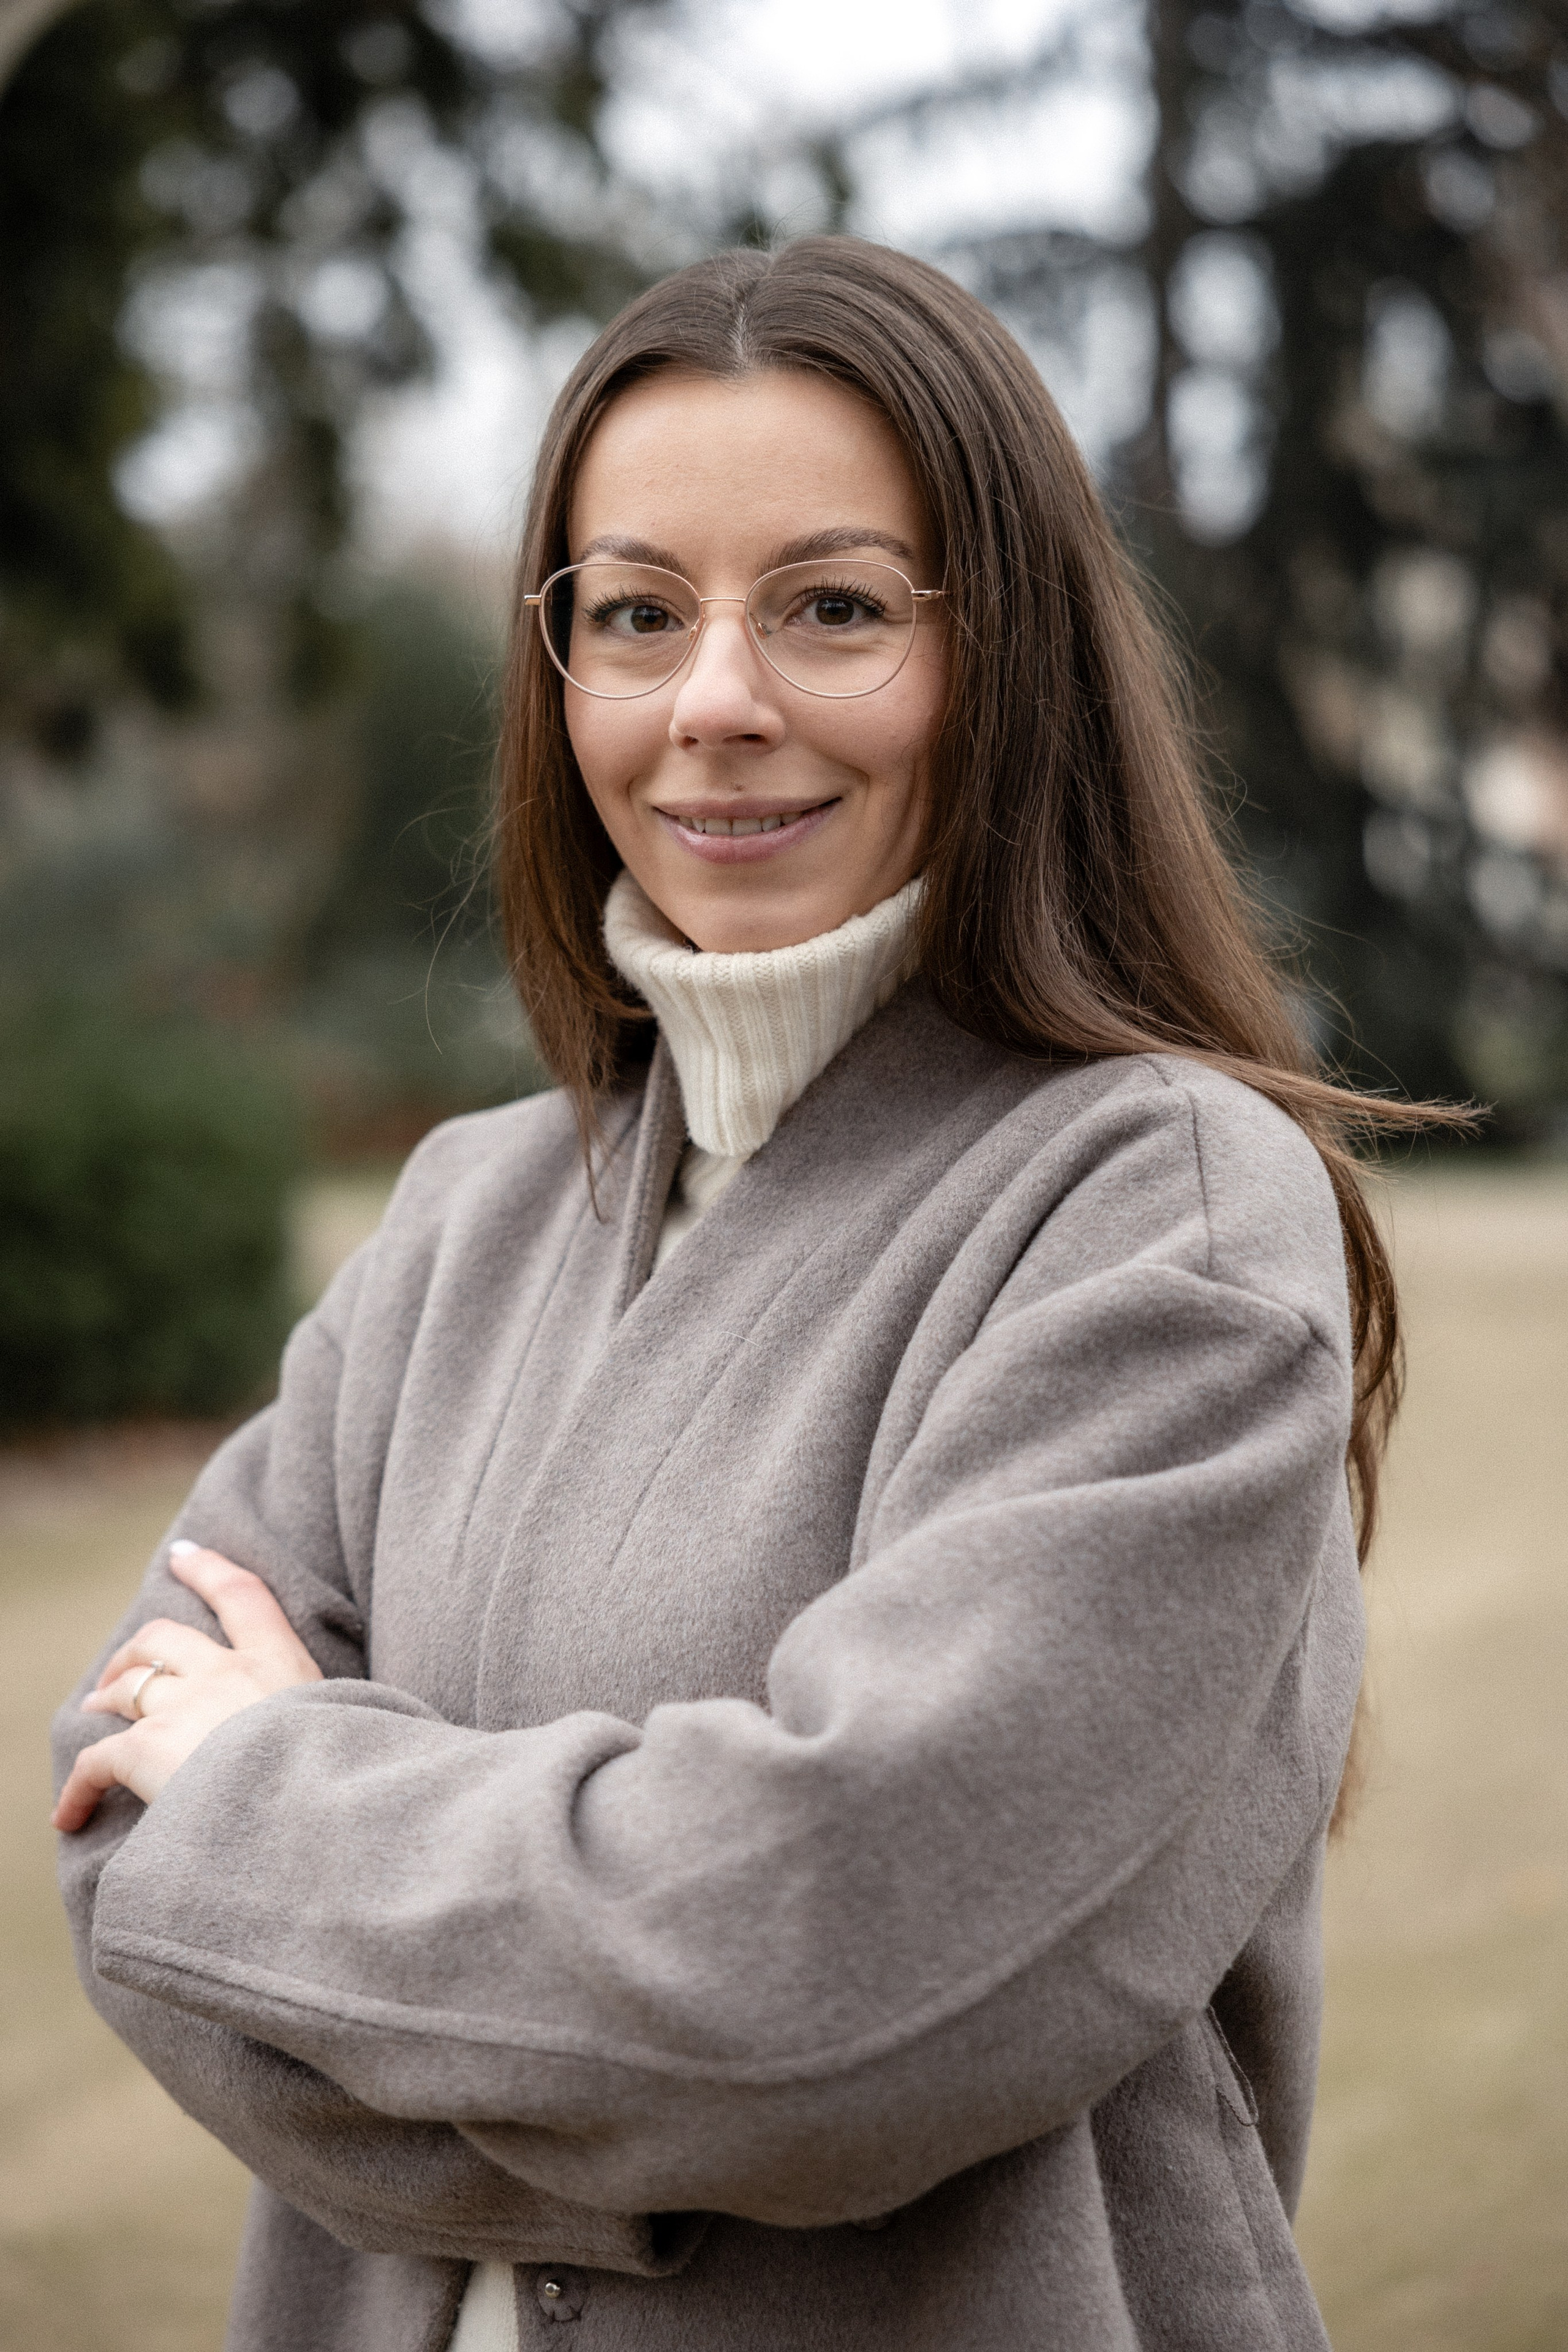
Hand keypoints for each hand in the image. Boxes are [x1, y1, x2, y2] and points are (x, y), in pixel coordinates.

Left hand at [52, 1543, 323, 1832]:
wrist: (311, 1810)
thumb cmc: (337, 1775)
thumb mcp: (345, 1726)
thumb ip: (326, 1714)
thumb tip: (335, 1731)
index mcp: (281, 1664)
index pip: (242, 1596)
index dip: (209, 1569)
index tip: (183, 1554)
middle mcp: (228, 1673)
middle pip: (164, 1637)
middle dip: (137, 1648)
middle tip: (123, 1667)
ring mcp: (185, 1707)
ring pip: (127, 1687)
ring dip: (108, 1695)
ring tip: (96, 1709)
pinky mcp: (147, 1749)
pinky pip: (95, 1761)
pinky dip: (78, 1787)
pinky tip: (70, 1814)